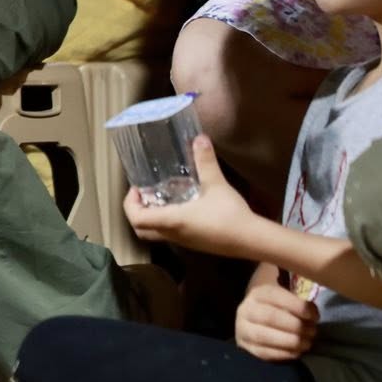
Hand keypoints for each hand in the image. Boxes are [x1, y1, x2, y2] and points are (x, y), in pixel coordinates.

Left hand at [123, 136, 261, 258]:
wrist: (251, 240)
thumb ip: (205, 162)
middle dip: (137, 212)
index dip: (130, 203)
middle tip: (145, 194)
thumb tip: (199, 138)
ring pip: (156, 233)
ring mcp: (183, 242)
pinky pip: (171, 234)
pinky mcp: (195, 243)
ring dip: (152, 216)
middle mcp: (172, 234)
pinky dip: (167, 221)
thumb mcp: (216, 184)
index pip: (136, 218)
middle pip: (141, 229)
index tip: (138, 188)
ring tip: (162, 196)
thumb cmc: (229, 214)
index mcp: (171, 221)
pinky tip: (182, 206)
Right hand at [236, 281, 318, 360]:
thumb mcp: (287, 295)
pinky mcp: (246, 347)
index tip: (315, 316)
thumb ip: (299, 295)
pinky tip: (298, 352)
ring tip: (307, 343)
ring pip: (264, 336)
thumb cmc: (280, 306)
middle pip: (270, 317)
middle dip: (296, 326)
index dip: (297, 306)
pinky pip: (264, 352)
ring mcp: (243, 329)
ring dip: (291, 341)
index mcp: (258, 293)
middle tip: (313, 331)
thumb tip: (313, 303)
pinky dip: (284, 353)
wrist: (257, 318)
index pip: (276, 296)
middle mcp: (246, 309)